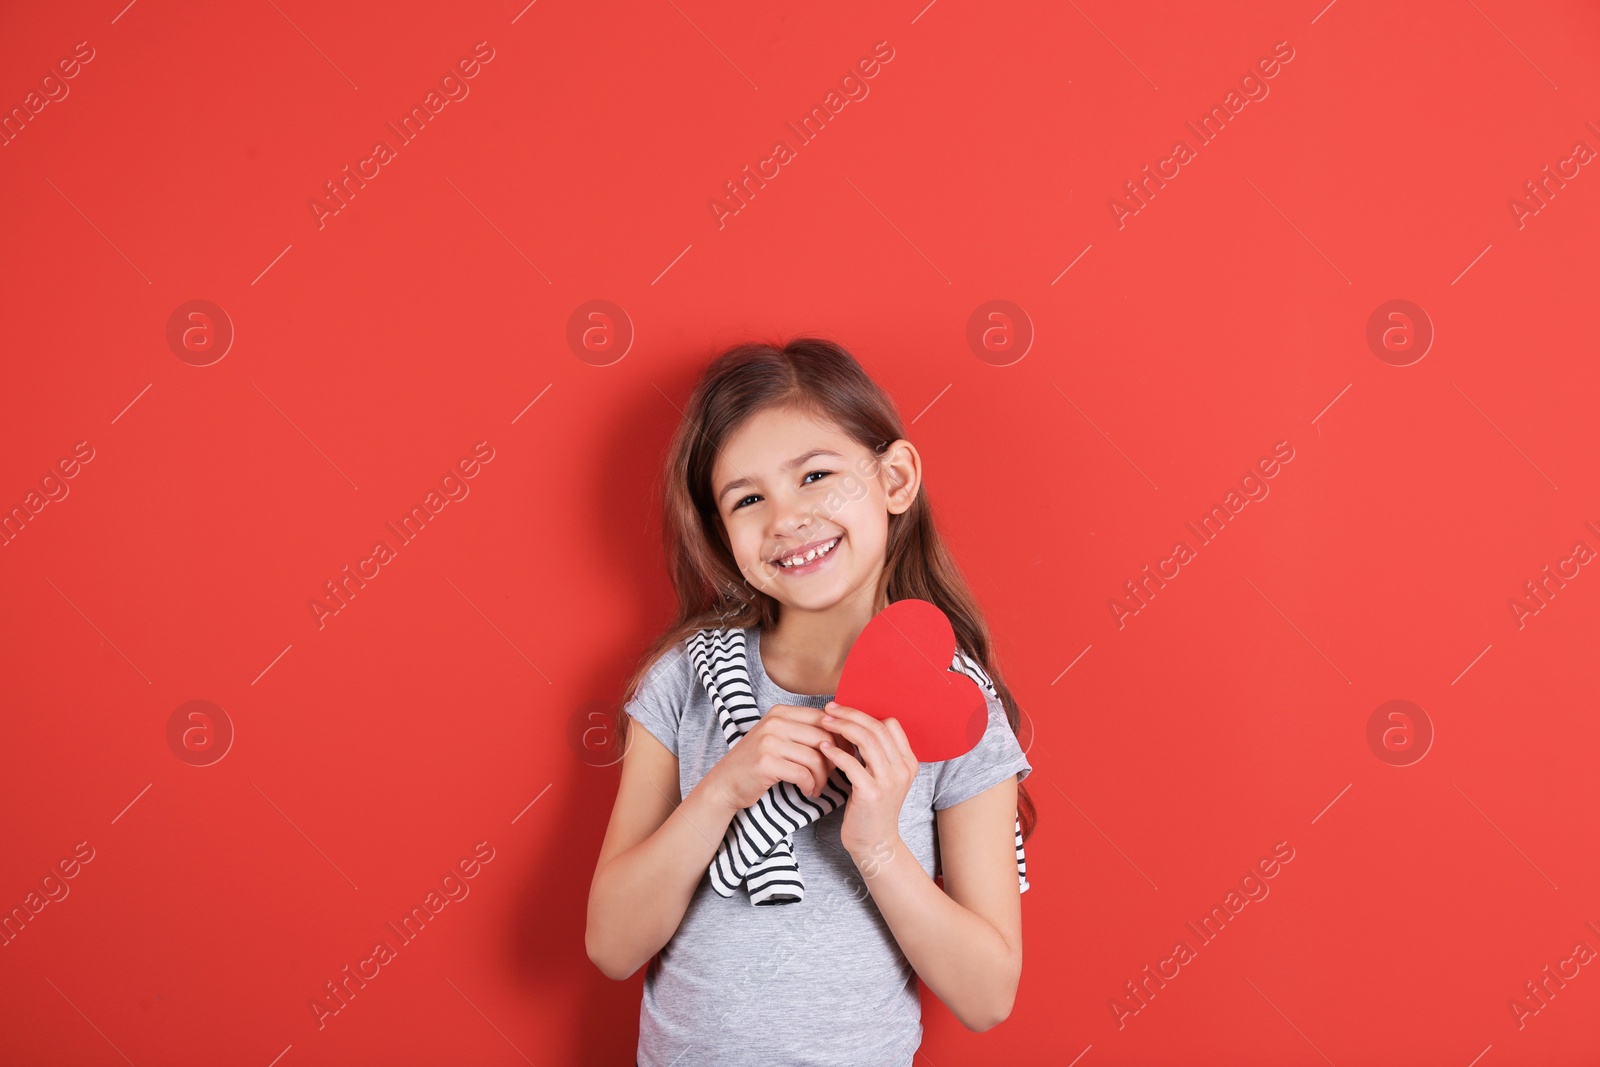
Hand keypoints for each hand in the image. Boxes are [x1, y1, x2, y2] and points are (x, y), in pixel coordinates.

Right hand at [705, 704, 837, 812]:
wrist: (725, 782)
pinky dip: (811, 785)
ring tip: (817, 786)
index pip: (824, 718)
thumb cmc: (756, 762)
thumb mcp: (778, 737)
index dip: (840, 738)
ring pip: (815, 758)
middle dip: (834, 760)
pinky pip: (803, 773)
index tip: (843, 754)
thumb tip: (843, 734)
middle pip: (824, 738)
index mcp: (780, 712)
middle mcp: (775, 722)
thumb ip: (803, 731)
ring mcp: (769, 741)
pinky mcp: (767, 762)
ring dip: (822, 777)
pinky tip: (808, 790)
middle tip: (832, 774)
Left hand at [817, 702, 917, 864]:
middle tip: (829, 708)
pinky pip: (852, 764)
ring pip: (866, 740)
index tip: (843, 710)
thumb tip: (855, 723)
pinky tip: (823, 747)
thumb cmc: (872, 808)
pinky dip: (836, 752)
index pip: (890, 724)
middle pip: (877, 728)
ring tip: (824, 722)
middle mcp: (902, 769)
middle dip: (850, 714)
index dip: (865, 713)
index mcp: (908, 762)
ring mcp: (889, 782)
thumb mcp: (883, 778)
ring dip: (842, 727)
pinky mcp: (871, 794)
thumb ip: (877, 754)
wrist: (875, 844)